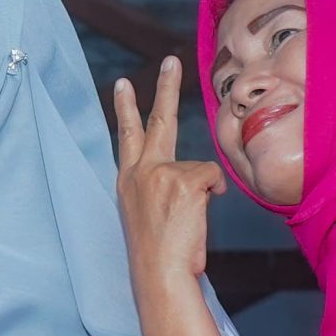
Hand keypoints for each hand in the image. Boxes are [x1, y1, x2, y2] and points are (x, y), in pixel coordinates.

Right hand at [114, 57, 225, 292]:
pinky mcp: (185, 179)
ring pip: (199, 169)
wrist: (159, 274)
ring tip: (185, 223)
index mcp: (128, 180)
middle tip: (171, 61)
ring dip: (202, 195)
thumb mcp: (149, 213)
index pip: (126, 137)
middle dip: (164, 87)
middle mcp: (140, 171)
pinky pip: (213, 177)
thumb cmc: (158, 254)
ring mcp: (161, 173)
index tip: (122, 84)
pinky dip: (213, 196)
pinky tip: (198, 217)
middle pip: (157, 120)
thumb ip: (163, 186)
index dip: (126, 109)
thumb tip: (197, 178)